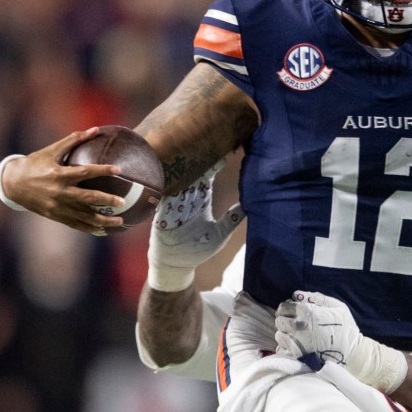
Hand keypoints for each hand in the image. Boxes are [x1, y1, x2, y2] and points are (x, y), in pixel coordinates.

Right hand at [2, 128, 126, 234]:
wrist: (13, 184)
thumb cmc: (34, 164)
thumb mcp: (51, 150)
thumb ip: (74, 140)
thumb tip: (95, 129)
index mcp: (59, 174)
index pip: (85, 172)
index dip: (103, 170)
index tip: (119, 170)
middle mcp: (59, 192)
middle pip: (87, 198)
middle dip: (106, 201)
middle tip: (122, 202)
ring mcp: (58, 206)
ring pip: (84, 216)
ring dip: (103, 220)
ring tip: (120, 221)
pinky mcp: (56, 216)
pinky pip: (76, 224)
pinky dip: (90, 228)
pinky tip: (103, 230)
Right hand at [148, 160, 243, 290]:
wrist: (177, 266)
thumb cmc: (197, 250)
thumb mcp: (219, 235)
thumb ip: (231, 219)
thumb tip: (248, 206)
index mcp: (200, 203)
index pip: (205, 179)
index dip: (212, 167)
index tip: (221, 153)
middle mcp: (186, 201)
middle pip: (191, 177)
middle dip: (196, 163)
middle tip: (202, 144)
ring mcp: (173, 208)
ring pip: (178, 185)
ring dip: (182, 172)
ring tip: (187, 156)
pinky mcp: (162, 217)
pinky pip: (164, 201)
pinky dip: (168, 190)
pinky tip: (171, 178)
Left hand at [274, 291, 362, 368]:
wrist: (351, 353)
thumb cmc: (346, 328)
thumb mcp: (337, 306)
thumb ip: (317, 298)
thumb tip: (297, 294)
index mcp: (308, 312)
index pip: (284, 307)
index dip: (287, 308)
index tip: (293, 311)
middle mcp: (299, 326)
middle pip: (279, 320)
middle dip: (284, 320)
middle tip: (294, 322)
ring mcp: (296, 342)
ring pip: (279, 335)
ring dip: (285, 333)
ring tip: (296, 335)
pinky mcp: (297, 355)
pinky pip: (282, 348)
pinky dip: (286, 346)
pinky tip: (296, 345)